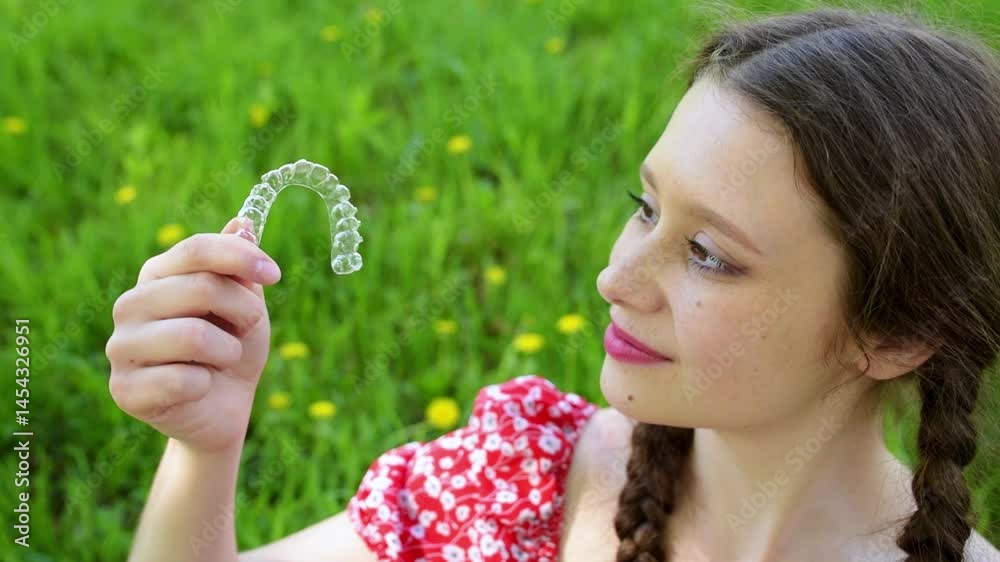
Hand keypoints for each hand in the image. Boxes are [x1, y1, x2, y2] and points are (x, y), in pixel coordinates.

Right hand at [106, 217, 280, 451]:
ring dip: (227, 351)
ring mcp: (121, 347)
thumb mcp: (245, 303)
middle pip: (200, 288)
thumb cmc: (232, 348)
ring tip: (222, 359)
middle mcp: (130, 305)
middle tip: (248, 328)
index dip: (240, 257)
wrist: (224, 408)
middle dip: (242, 310)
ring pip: (194, 336)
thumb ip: (239, 265)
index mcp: (156, 275)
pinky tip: (199, 388)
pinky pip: (183, 379)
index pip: (196, 249)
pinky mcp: (123, 390)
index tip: (274, 274)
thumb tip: (243, 223)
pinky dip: (207, 384)